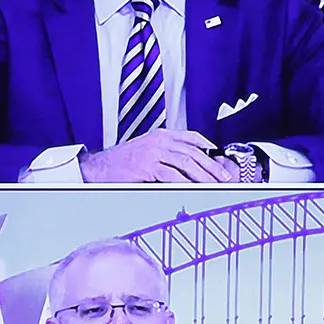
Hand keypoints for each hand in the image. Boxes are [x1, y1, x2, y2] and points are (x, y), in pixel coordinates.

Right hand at [80, 130, 238, 183]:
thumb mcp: (148, 150)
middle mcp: (159, 141)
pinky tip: (193, 188)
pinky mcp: (147, 166)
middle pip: (193, 151)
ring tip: (213, 184)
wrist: (99, 168)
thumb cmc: (123, 162)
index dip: (208, 147)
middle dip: (212, 165)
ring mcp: (153, 152)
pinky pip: (171, 175)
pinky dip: (185, 182)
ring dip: (203, 175)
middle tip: (223, 176)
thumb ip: (168, 154)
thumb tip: (190, 166)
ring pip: (186, 162)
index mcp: (161, 135)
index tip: (220, 157)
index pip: (192, 137)